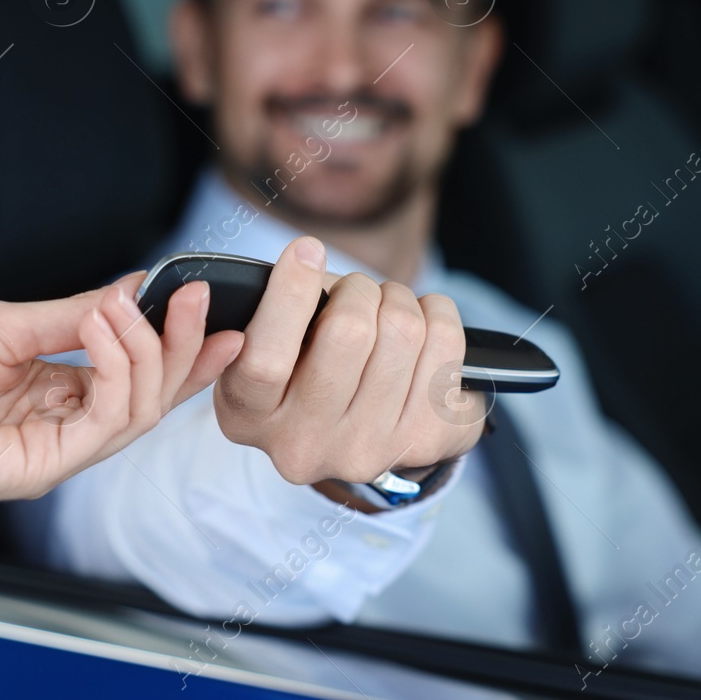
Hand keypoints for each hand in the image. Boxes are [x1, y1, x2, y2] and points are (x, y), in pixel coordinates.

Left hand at [0, 275, 243, 534]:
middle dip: (184, 342)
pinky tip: (101, 330)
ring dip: (148, 349)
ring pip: (140, 410)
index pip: (136, 371)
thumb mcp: (2, 322)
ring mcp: (54, 449)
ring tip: (122, 305)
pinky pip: (107, 424)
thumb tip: (136, 287)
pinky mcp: (42, 469)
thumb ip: (74, 313)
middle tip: (196, 294)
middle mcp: (60, 422)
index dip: (182, 343)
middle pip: (152, 393)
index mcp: (51, 389)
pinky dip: (118, 372)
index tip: (216, 304)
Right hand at [212, 236, 484, 491]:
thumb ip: (275, 310)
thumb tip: (310, 261)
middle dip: (357, 289)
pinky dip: (438, 314)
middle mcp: (308, 445)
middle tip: (355, 292)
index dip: (290, 293)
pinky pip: (447, 342)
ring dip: (398, 299)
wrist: (355, 430)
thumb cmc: (304, 367)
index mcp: (252, 418)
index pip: (266, 360)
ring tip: (386, 311)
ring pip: (404, 328)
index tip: (307, 250)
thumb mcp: (265, 343)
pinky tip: (422, 331)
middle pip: (349, 331)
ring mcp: (371, 449)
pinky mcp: (428, 440)